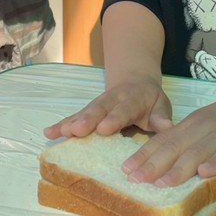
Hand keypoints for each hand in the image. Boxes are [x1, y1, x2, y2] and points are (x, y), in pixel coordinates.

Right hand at [43, 77, 172, 140]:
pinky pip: (74, 118)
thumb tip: (167, 128)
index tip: (104, 128)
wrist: (136, 83)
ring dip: (72, 122)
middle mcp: (112, 100)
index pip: (124, 110)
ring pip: (84, 113)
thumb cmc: (150, 101)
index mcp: (133, 100)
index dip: (114, 119)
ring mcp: (98, 105)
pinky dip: (62, 124)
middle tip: (77, 130)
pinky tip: (49, 132)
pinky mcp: (88, 112)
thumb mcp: (161, 105)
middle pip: (99, 110)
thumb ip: (162, 117)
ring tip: (60, 132)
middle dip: (88, 120)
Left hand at [122, 93, 215, 187]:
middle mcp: (203, 128)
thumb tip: (152, 166)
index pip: (163, 140)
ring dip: (180, 168)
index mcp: (189, 125)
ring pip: (199, 152)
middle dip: (154, 164)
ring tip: (164, 183)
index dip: (145, 155)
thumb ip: (182, 142)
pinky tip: (205, 172)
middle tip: (137, 180)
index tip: (126, 169)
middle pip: (176, 147)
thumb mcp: (200, 127)